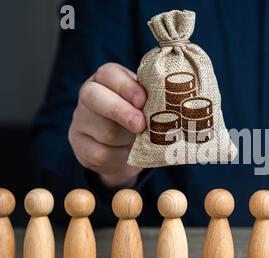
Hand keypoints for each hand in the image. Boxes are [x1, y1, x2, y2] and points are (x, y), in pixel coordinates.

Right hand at [69, 63, 146, 187]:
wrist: (123, 150)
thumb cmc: (140, 118)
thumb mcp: (146, 104)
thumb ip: (152, 99)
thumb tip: (172, 104)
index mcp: (106, 78)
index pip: (108, 73)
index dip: (126, 87)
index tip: (143, 100)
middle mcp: (89, 94)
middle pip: (95, 97)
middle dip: (120, 111)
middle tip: (141, 125)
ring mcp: (80, 120)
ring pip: (104, 130)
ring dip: (126, 138)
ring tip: (140, 140)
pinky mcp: (80, 144)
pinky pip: (101, 152)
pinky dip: (120, 156)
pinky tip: (128, 154)